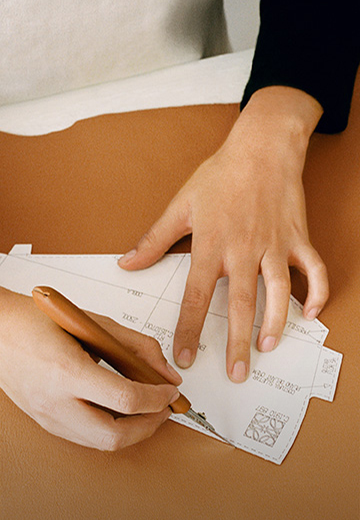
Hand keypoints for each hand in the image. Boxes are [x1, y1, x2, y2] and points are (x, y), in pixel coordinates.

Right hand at [0, 287, 181, 449]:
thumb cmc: (38, 322)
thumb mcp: (95, 325)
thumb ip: (137, 347)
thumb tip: (166, 373)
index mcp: (67, 371)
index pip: (124, 399)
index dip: (156, 399)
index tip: (168, 392)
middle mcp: (55, 401)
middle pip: (114, 436)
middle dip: (149, 426)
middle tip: (162, 409)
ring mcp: (48, 417)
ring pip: (101, 444)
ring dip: (132, 432)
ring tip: (145, 411)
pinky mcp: (46, 423)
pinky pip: (86, 439)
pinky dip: (110, 430)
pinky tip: (120, 413)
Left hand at [119, 86, 328, 381]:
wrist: (262, 147)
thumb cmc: (221, 175)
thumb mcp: (181, 205)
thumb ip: (154, 240)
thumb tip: (126, 264)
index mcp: (211, 245)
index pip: (196, 297)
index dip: (189, 330)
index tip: (185, 358)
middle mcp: (243, 250)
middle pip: (240, 305)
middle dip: (237, 343)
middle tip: (236, 373)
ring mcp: (275, 246)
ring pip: (278, 293)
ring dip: (275, 324)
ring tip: (268, 348)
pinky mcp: (298, 239)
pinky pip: (313, 271)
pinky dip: (316, 293)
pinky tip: (310, 314)